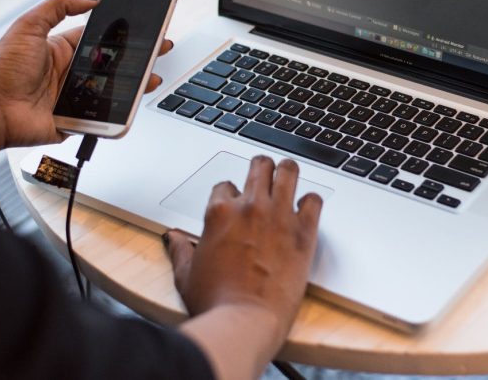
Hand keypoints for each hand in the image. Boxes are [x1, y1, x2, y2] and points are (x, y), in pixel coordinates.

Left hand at [0, 0, 172, 173]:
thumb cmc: (1, 71)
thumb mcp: (27, 26)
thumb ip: (57, 6)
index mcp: (61, 48)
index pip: (99, 37)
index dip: (121, 31)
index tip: (142, 24)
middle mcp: (70, 71)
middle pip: (112, 63)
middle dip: (137, 56)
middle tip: (160, 48)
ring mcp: (74, 96)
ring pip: (113, 89)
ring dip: (135, 82)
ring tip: (152, 76)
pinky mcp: (76, 119)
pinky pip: (103, 115)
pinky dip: (119, 111)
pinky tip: (134, 101)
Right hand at [165, 157, 322, 351]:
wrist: (245, 321)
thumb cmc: (215, 302)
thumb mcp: (186, 275)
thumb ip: (180, 250)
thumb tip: (173, 237)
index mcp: (219, 213)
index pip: (225, 185)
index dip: (230, 194)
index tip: (235, 204)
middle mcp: (250, 207)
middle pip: (259, 166)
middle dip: (261, 168)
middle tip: (264, 175)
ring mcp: (278, 216)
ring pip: (288, 171)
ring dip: (287, 172)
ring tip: (288, 176)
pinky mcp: (304, 232)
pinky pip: (314, 200)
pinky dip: (311, 202)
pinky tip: (307, 209)